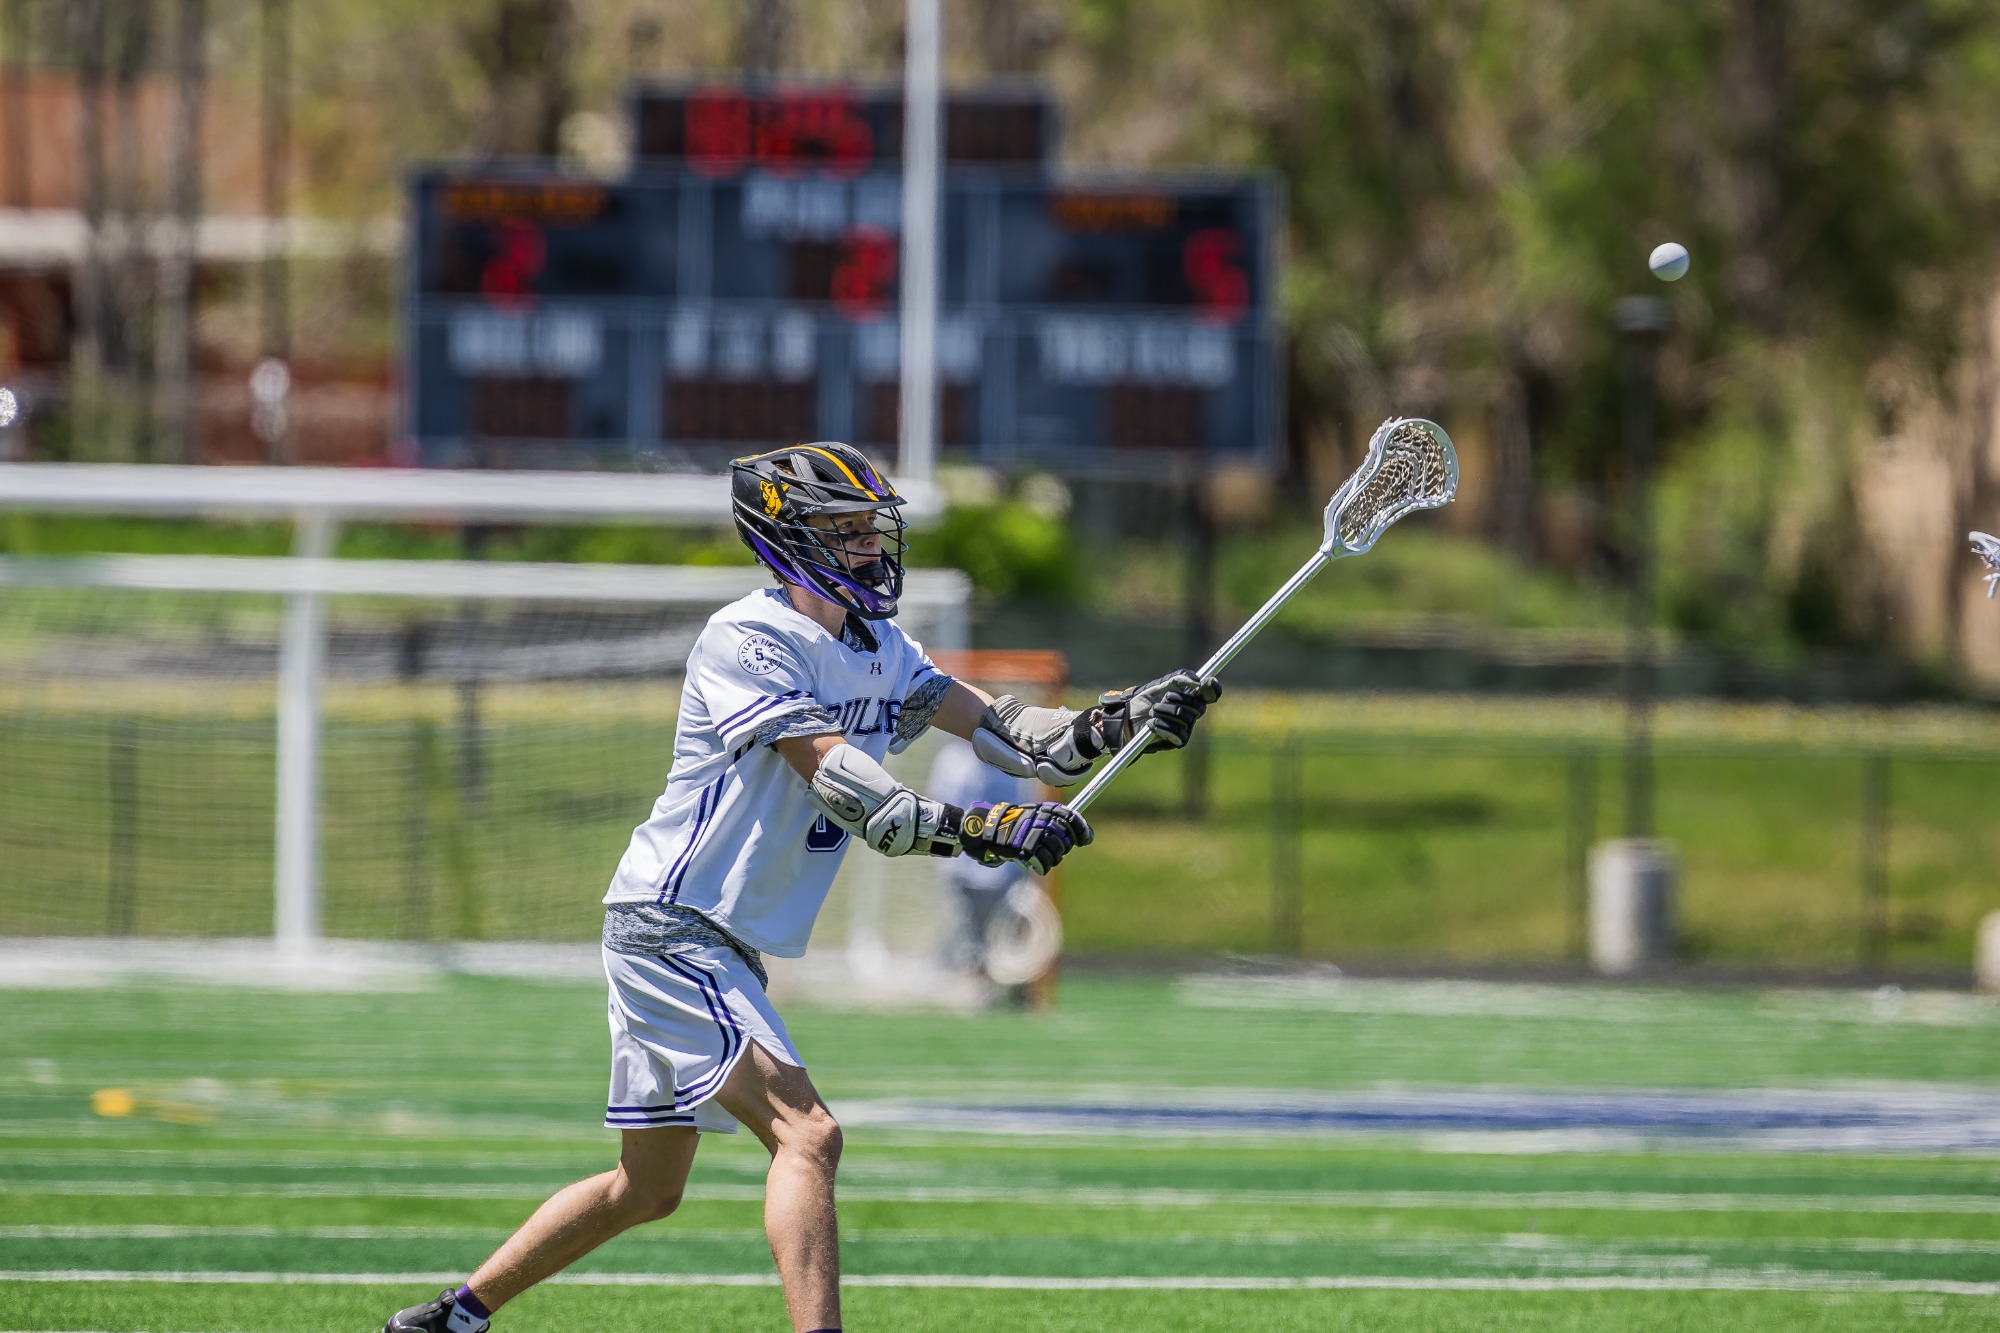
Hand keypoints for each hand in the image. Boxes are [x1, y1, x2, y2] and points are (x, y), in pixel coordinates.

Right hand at [958, 800, 1093, 874]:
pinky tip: (1037, 865)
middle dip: (1061, 848)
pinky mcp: (1026, 848)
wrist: (986, 828)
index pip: (1070, 818)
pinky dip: (1043, 866)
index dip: (1081, 830)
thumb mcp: (1033, 814)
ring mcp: (1033, 834)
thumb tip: (1084, 835)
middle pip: (1064, 839)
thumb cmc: (1012, 823)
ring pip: (1056, 853)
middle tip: (1053, 851)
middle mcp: (1040, 820)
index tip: (1084, 840)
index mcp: (1043, 809)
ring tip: (1043, 858)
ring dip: (1052, 859)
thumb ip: (1055, 820)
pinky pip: (1044, 862)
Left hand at [1099, 670, 1221, 754]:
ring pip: (1184, 719)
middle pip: (1196, 706)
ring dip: (1165, 712)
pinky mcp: (1177, 741)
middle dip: (1177, 699)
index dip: (1212, 688)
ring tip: (1153, 710)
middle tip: (1164, 698)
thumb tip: (1198, 682)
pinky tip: (1151, 723)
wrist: (1129, 716)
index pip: (1211, 693)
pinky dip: (1162, 725)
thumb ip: (1180, 680)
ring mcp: (1186, 728)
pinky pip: (1177, 733)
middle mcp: (1192, 714)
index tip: (1204, 685)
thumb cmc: (1146, 700)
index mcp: (1192, 698)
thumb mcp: (1162, 685)